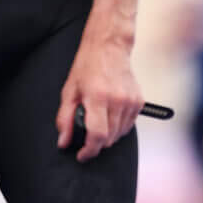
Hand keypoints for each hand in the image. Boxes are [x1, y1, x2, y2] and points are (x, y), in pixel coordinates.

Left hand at [57, 28, 141, 161]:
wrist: (109, 47)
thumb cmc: (87, 67)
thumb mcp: (69, 91)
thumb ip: (65, 119)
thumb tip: (63, 142)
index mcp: (98, 97)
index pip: (97, 136)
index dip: (89, 151)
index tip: (82, 155)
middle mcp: (117, 100)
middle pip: (109, 138)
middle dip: (96, 144)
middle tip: (86, 136)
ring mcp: (130, 101)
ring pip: (120, 134)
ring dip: (108, 136)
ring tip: (98, 122)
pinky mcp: (139, 101)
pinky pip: (129, 125)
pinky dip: (119, 127)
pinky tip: (110, 117)